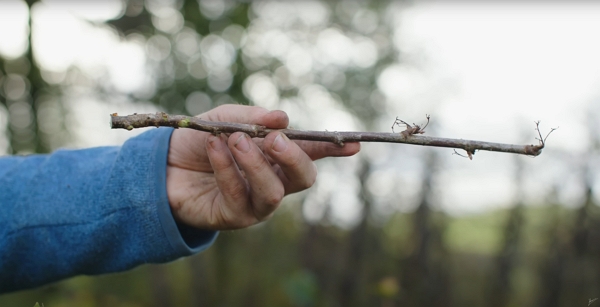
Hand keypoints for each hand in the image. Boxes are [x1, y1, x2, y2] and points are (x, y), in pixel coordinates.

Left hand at [166, 105, 359, 229]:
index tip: (353, 143)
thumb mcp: (224, 118)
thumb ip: (252, 117)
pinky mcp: (234, 217)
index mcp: (276, 156)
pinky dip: (227, 168)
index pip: (311, 153)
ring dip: (255, 163)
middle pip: (303, 179)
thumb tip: (283, 118)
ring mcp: (255, 203)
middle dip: (294, 158)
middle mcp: (273, 181)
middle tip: (274, 139)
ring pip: (273, 192)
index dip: (334, 149)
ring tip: (235, 139)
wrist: (162, 165)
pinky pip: (239, 195)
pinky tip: (214, 148)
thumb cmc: (199, 141)